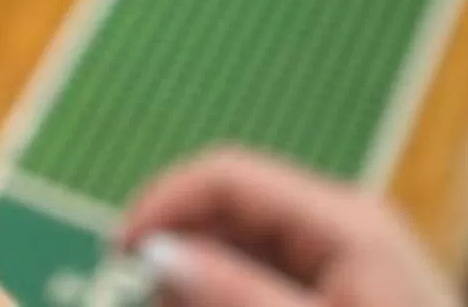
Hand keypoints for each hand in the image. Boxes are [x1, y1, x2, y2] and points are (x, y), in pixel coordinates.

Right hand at [125, 151, 459, 306]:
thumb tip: (154, 253)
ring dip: (201, 273)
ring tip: (168, 306)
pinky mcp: (347, 289)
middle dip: (179, 248)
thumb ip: (236, 294)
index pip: (228, 173)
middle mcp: (342, 221)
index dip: (164, 203)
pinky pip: (269, 275)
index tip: (119, 251)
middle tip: (139, 296)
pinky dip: (231, 292)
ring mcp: (347, 256)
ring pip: (245, 246)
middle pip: (233, 210)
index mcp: (342, 216)